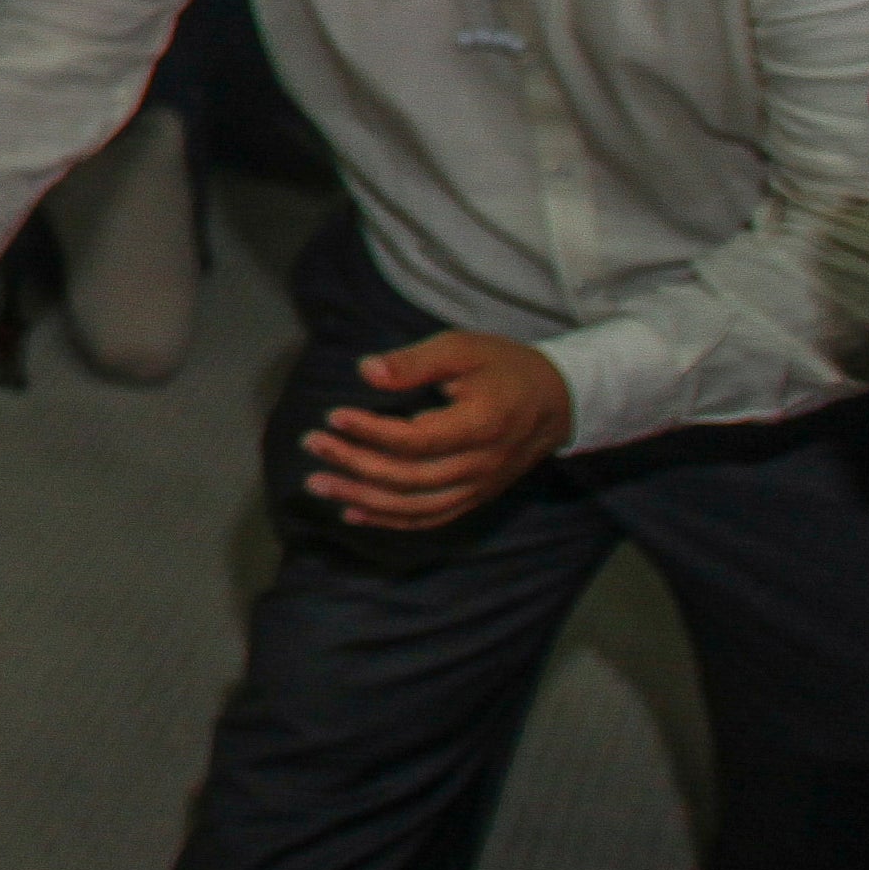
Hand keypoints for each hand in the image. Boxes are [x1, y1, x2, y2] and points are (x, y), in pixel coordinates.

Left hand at [300, 329, 570, 528]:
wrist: (556, 403)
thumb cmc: (504, 368)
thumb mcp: (463, 349)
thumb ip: (414, 362)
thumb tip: (365, 372)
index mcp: (479, 427)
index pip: (415, 440)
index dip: (371, 432)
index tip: (333, 416)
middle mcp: (478, 467)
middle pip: (408, 477)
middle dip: (354, 464)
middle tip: (311, 443)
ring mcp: (477, 488)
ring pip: (413, 506)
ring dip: (362, 498)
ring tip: (317, 483)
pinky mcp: (473, 498)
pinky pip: (428, 517)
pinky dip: (389, 520)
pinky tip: (353, 513)